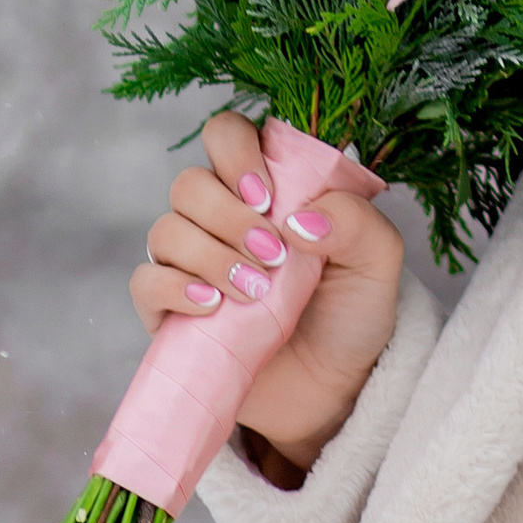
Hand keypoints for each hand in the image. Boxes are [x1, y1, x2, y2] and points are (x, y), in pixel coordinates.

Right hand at [130, 112, 403, 474]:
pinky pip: (145, 283)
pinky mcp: (169, 311)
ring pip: (165, 229)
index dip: (235, 152)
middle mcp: (220, 216)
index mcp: (266, 186)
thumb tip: (298, 218)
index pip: (226, 134)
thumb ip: (354, 221)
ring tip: (254, 291)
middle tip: (271, 254)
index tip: (267, 195)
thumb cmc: (352, 311)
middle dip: (227, 215)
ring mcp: (190, 263)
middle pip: (189, 183)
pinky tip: (213, 307)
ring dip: (208, 255)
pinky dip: (174, 288)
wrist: (331, 388)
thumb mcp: (377, 260)